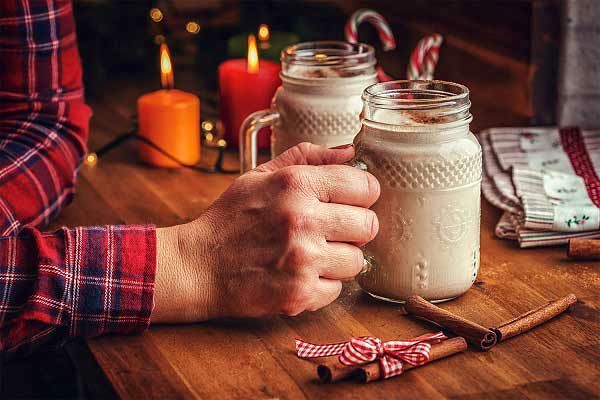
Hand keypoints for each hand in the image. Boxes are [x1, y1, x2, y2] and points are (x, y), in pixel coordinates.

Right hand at [152, 142, 379, 321]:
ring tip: (310, 253)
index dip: (360, 194)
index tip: (350, 200)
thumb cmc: (229, 220)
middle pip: (368, 225)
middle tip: (329, 229)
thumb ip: (307, 157)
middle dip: (353, 227)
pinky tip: (299, 273)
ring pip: (357, 260)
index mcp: (296, 184)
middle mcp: (303, 221)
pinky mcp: (301, 294)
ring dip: (339, 258)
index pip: (365, 186)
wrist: (198, 267)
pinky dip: (323, 284)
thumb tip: (349, 150)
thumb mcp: (260, 175)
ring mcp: (303, 260)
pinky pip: (338, 289)